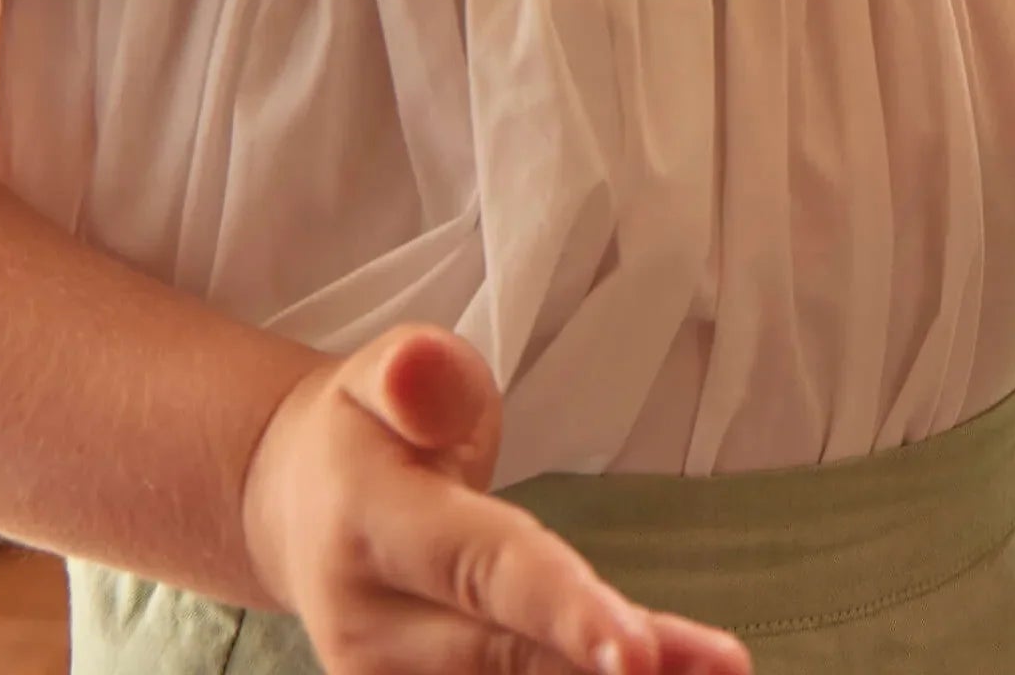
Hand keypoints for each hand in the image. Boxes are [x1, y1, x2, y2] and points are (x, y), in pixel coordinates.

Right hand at [240, 325, 751, 674]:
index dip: (562, 610)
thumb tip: (421, 377)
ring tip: (717, 671)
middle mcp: (373, 628)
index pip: (481, 569)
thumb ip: (418, 375)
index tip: (637, 649)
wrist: (296, 509)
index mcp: (369, 525)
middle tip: (718, 667)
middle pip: (515, 654)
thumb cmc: (369, 427)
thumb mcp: (383, 370)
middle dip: (614, 666)